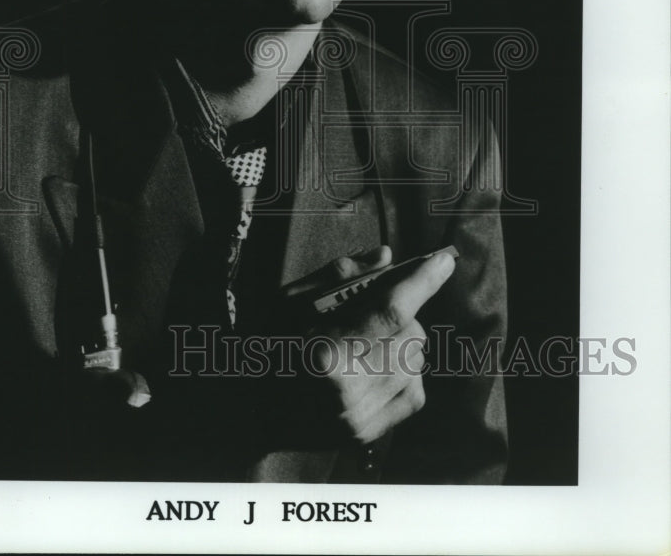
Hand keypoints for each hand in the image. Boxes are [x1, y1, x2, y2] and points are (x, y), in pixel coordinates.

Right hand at [281, 245, 455, 443]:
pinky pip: (415, 392)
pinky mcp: (369, 433)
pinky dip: (405, 373)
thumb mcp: (289, 301)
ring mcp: (361, 416)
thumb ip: (339, 276)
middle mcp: (348, 388)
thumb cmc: (267, 345)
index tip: (443, 260)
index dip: (421, 282)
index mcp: (325, 350)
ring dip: (403, 343)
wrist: (248, 411)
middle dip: (403, 314)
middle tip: (373, 312)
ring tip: (368, 342)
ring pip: (417, 361)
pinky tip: (376, 367)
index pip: (390, 310)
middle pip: (410, 334)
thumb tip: (387, 257)